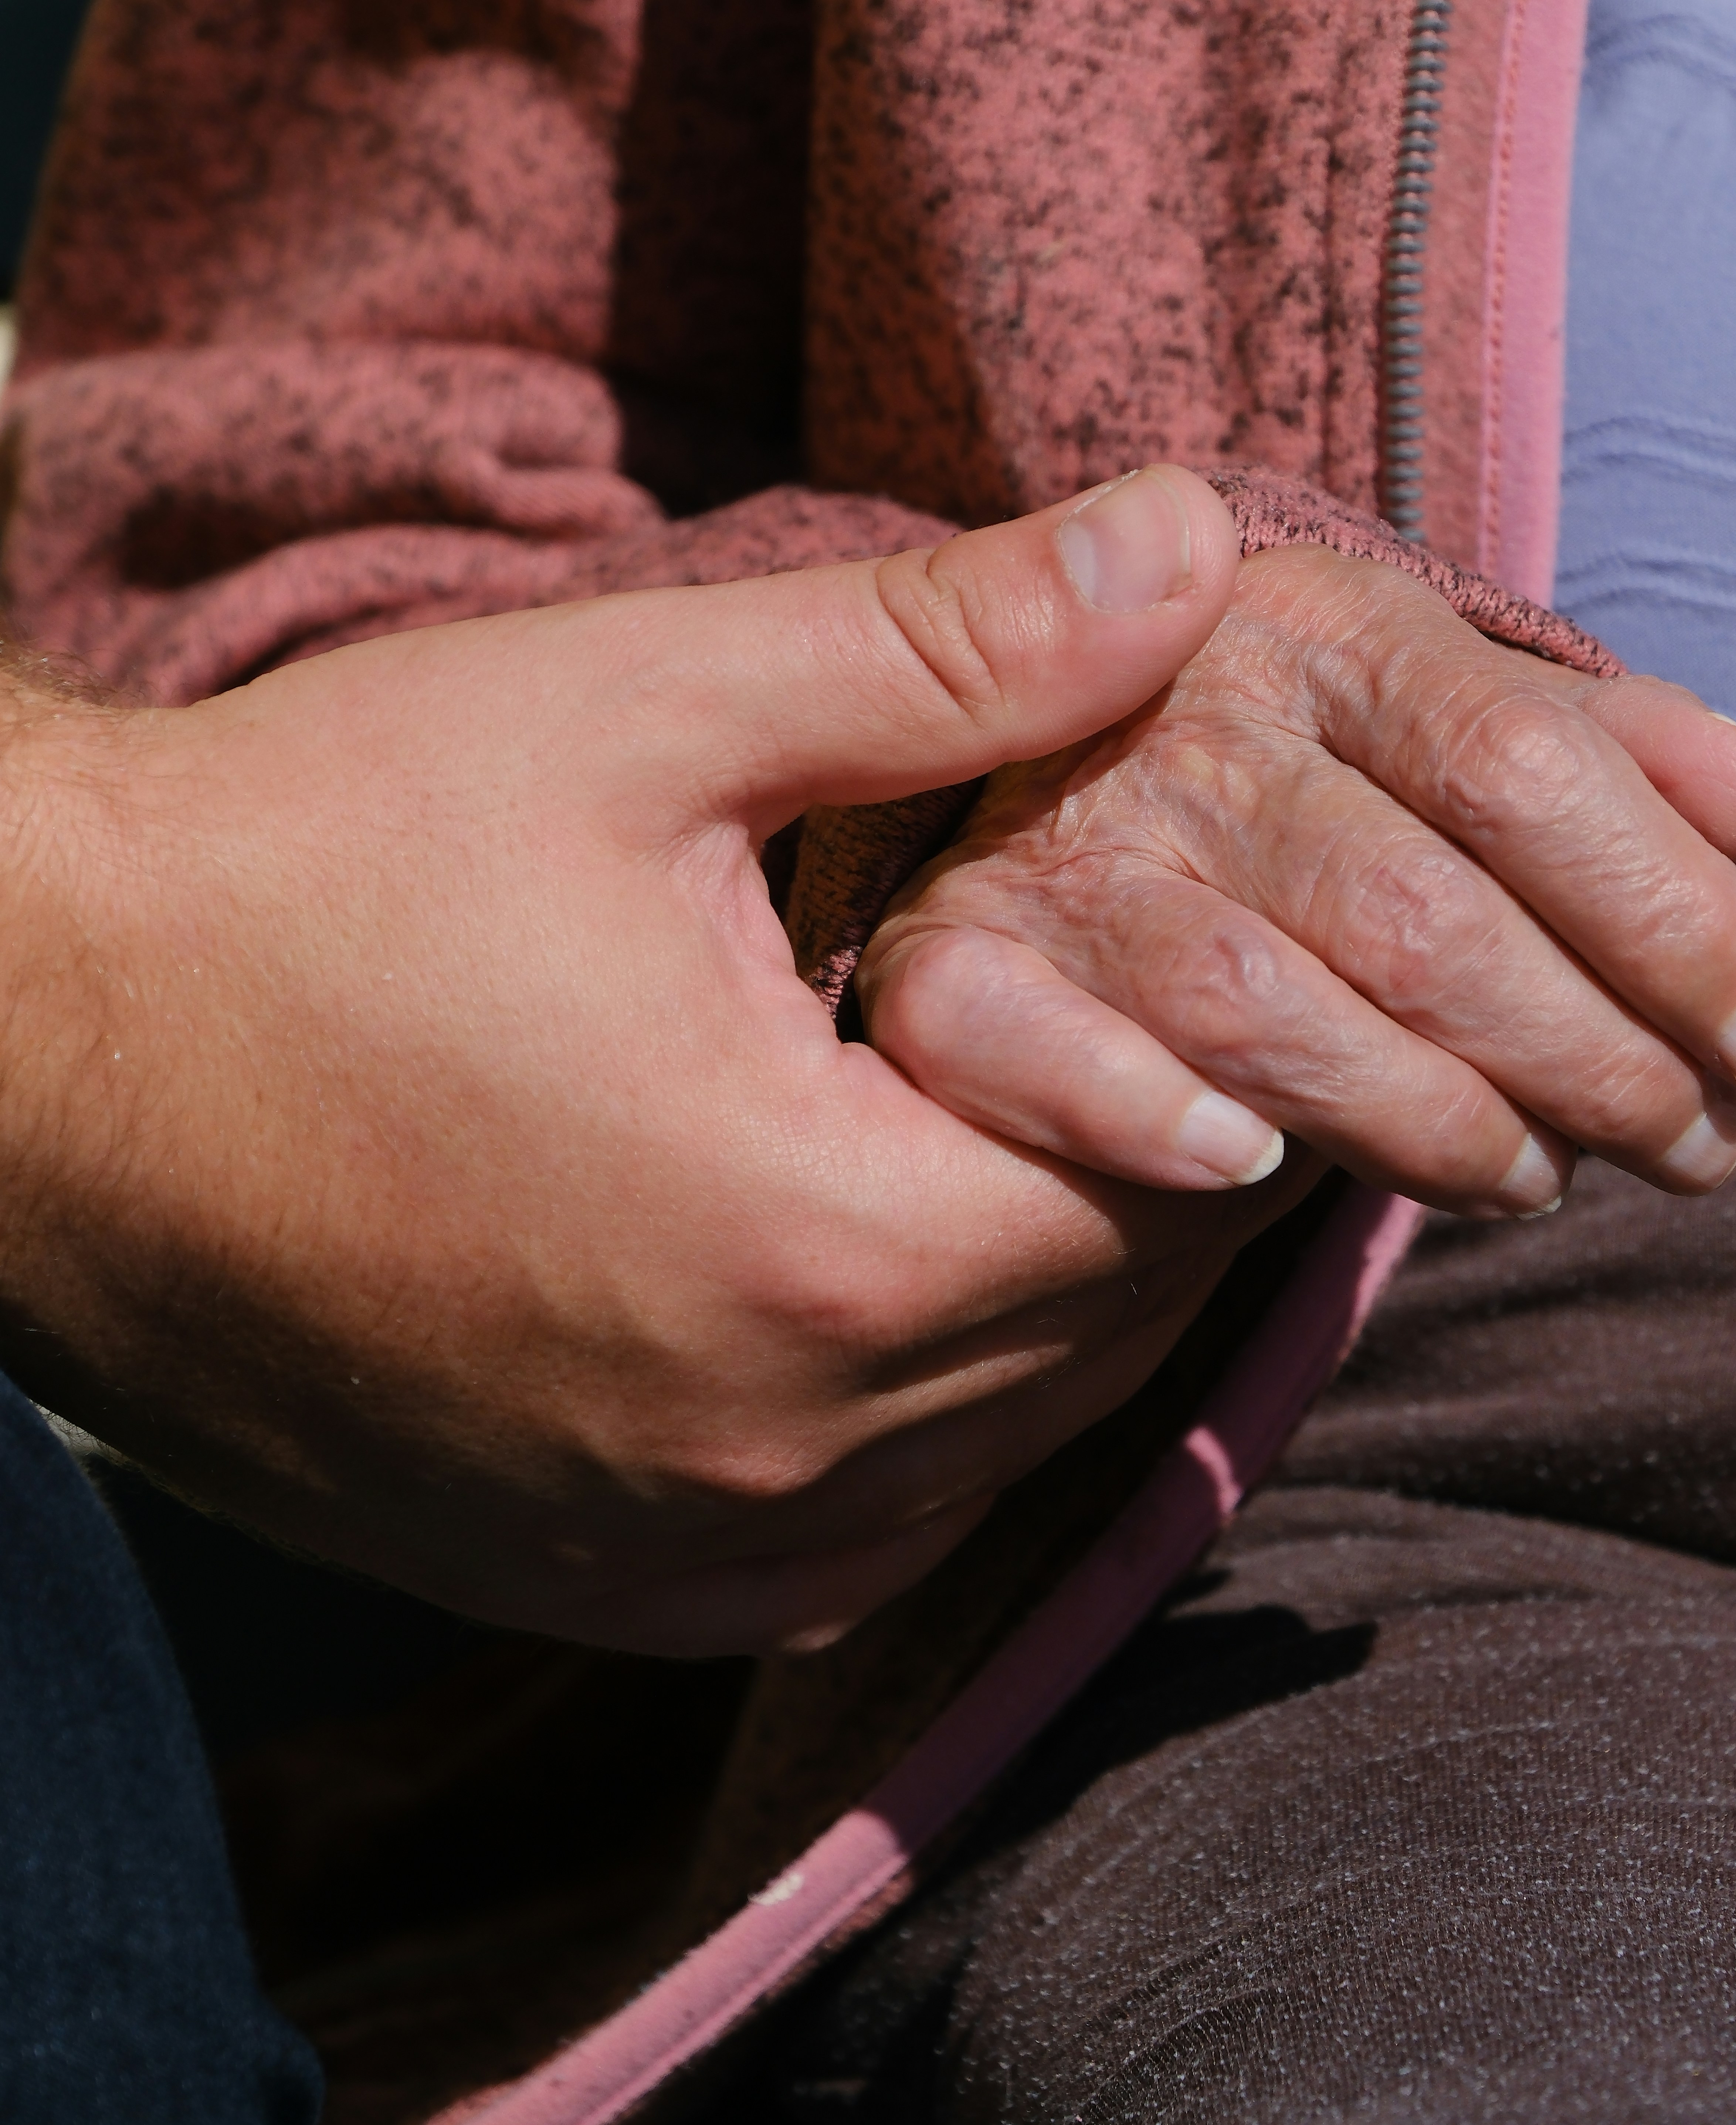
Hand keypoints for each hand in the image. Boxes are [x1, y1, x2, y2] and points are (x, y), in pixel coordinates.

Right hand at [0, 468, 1268, 1654]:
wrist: (24, 1049)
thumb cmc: (310, 860)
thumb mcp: (639, 710)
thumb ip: (951, 649)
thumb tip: (1191, 541)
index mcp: (816, 1248)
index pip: (1177, 1180)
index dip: (1227, 1043)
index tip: (1190, 933)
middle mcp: (766, 1458)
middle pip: (1107, 1329)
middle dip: (1149, 1166)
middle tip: (1119, 1014)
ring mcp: (665, 1551)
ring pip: (1001, 1450)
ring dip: (1041, 1294)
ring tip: (1003, 1124)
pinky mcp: (579, 1583)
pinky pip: (852, 1545)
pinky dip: (913, 1426)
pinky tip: (867, 1289)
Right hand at [858, 542, 1735, 1217]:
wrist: (1009, 772)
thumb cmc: (1274, 764)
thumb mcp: (1427, 708)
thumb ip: (1581, 745)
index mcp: (1312, 621)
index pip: (1522, 765)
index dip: (1670, 915)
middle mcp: (1178, 716)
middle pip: (1419, 918)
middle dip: (1591, 1059)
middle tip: (1694, 1145)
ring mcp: (1056, 845)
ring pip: (1274, 1014)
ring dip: (1435, 1126)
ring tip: (1541, 1178)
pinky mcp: (950, 959)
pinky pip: (1041, 1058)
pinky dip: (1152, 1121)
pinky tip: (1258, 1173)